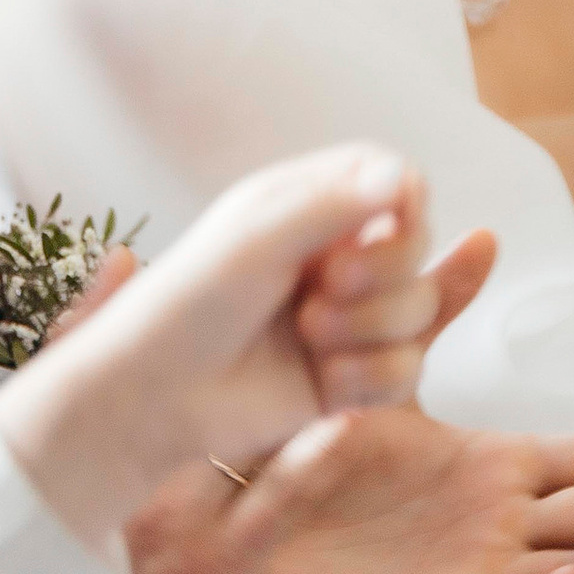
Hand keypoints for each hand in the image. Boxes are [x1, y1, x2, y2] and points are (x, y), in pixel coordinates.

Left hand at [0, 146, 467, 550]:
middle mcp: (333, 257)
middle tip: (323, 289)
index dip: (405, 203)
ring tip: (309, 336)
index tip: (386, 223)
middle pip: (417, 248)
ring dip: (370, 328)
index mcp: (308, 206)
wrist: (156, 399)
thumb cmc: (187, 306)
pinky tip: (325, 383)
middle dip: (383, 274)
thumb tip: (405, 174)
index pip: (396, 181)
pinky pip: (406, 371)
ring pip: (417, 312)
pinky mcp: (350, 377)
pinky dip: (370, 378)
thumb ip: (334, 204)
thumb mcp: (258, 238)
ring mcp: (346, 318)